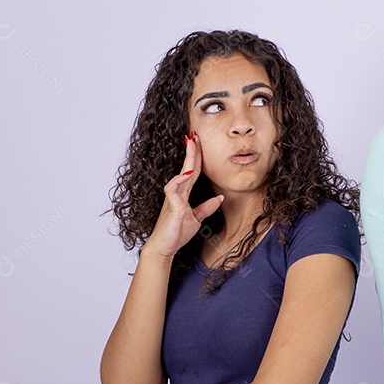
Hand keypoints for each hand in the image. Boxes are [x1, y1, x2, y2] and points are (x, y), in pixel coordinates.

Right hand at [143, 132, 223, 259]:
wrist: (164, 248)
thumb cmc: (176, 233)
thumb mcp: (196, 219)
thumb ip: (206, 208)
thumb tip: (220, 197)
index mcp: (184, 194)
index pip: (192, 172)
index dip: (196, 158)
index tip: (199, 143)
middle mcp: (178, 193)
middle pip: (187, 168)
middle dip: (191, 152)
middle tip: (194, 135)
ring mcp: (173, 199)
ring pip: (181, 175)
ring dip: (187, 161)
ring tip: (192, 146)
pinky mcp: (171, 207)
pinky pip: (173, 190)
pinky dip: (179, 181)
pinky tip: (186, 174)